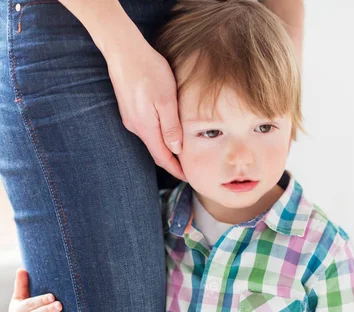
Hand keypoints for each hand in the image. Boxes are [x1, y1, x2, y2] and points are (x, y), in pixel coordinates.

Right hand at [105, 33, 186, 181]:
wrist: (124, 51)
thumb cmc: (149, 71)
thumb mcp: (166, 100)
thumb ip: (171, 127)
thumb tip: (176, 150)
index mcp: (146, 128)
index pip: (162, 158)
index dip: (176, 170)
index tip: (188, 177)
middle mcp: (135, 127)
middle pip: (156, 151)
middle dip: (172, 161)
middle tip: (189, 168)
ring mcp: (130, 118)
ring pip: (151, 139)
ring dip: (166, 147)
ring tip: (182, 152)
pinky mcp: (129, 109)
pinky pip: (147, 128)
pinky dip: (159, 135)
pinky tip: (168, 131)